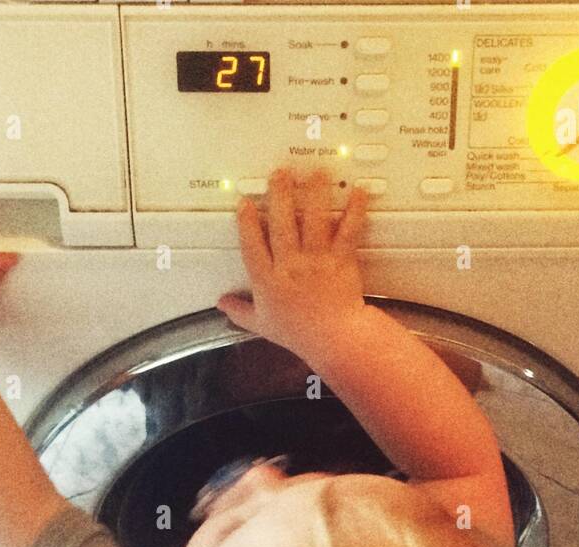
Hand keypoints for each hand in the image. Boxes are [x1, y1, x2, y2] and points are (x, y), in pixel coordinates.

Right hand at [216, 166, 371, 359]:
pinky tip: (356, 193)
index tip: (245, 203)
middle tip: (279, 174)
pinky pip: (347, 230)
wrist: (334, 340)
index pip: (252, 245)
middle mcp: (290, 266)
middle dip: (279, 195)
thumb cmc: (300, 334)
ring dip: (314, 193)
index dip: (247, 222)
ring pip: (313, 220)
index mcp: (268, 280)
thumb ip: (240, 311)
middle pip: (281, 223)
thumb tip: (222, 304)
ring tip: (314, 173)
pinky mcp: (341, 260)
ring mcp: (316, 261)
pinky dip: (354, 211)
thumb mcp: (262, 325)